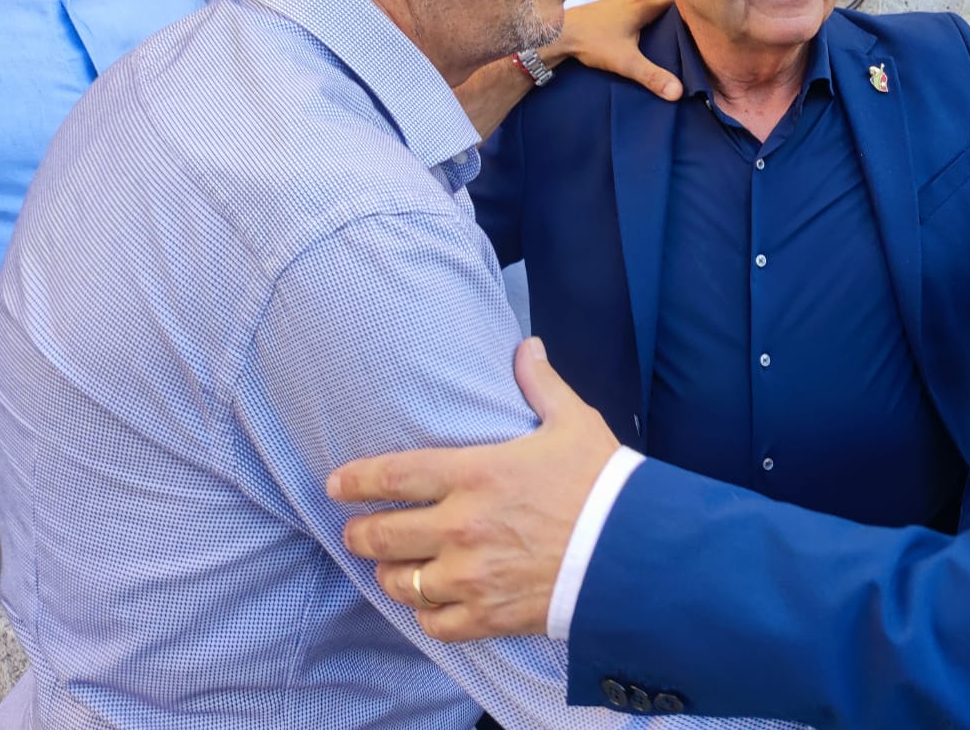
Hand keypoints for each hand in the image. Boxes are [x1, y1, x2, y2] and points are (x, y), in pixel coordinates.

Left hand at [326, 337, 620, 640]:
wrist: (633, 550)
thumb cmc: (603, 481)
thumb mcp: (573, 423)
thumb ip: (541, 385)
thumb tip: (527, 347)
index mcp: (476, 473)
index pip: (391, 475)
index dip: (354, 480)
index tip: (336, 484)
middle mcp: (461, 527)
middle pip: (381, 534)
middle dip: (359, 532)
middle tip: (356, 531)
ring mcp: (471, 576)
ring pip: (400, 582)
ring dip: (390, 573)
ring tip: (392, 567)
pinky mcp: (487, 616)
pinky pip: (432, 623)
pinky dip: (425, 613)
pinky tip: (430, 602)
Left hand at [546, 0, 681, 100]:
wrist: (557, 35)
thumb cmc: (592, 43)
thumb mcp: (626, 63)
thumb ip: (652, 76)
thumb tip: (677, 91)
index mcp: (642, 6)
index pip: (674, 0)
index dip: (688, 9)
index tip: (699, 22)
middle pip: (660, 4)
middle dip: (672, 18)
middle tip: (684, 36)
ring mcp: (615, 3)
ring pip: (643, 8)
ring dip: (653, 20)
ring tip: (663, 38)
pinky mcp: (604, 10)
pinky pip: (628, 12)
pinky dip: (637, 21)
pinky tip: (635, 37)